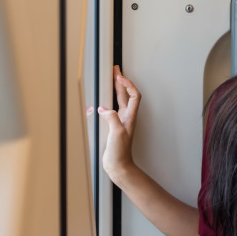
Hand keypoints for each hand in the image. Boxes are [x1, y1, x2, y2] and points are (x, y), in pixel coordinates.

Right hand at [93, 65, 140, 187]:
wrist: (118, 166)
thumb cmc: (120, 153)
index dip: (128, 84)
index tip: (119, 77)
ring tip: (111, 79)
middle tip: (115, 70)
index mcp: (129, 117)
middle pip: (126, 95)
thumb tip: (103, 108)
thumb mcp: (117, 133)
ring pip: (119, 100)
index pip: (134, 95)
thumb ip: (111, 118)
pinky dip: (108, 101)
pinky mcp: (113, 127)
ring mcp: (120, 122)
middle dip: (121, 81)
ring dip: (116, 89)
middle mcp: (126, 118)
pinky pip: (111, 109)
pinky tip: (102, 99)